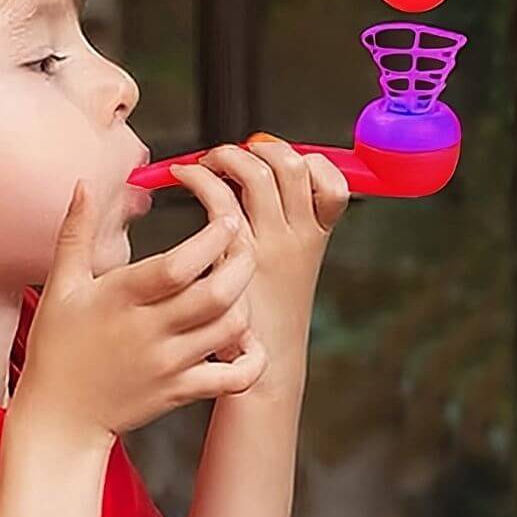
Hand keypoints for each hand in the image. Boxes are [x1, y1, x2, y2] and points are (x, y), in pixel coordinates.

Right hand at [12, 180, 267, 445]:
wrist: (60, 418)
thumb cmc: (58, 347)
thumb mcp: (60, 285)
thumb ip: (75, 231)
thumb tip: (85, 184)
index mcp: (121, 298)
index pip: (179, 265)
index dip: (212, 239)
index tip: (226, 219)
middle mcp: (149, 331)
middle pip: (218, 293)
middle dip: (242, 262)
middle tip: (242, 244)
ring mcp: (170, 365)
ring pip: (231, 327)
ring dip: (245, 301)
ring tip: (237, 283)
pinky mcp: (182, 392)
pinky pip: (235, 378)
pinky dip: (252, 358)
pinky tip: (244, 338)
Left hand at [169, 136, 348, 388]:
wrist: (263, 368)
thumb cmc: (267, 316)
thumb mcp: (289, 270)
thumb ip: (281, 228)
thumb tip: (252, 177)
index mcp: (317, 237)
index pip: (333, 184)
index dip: (307, 160)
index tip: (275, 160)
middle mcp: (298, 237)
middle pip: (293, 166)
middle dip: (260, 147)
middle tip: (231, 156)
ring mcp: (268, 247)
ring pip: (258, 175)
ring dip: (227, 155)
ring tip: (205, 163)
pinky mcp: (234, 259)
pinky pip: (221, 202)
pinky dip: (200, 178)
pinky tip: (182, 178)